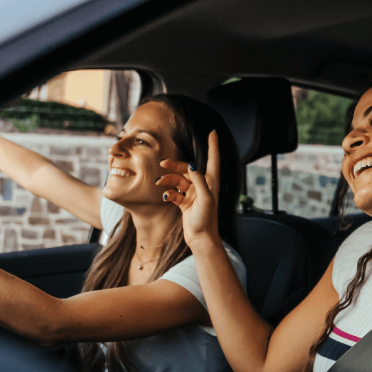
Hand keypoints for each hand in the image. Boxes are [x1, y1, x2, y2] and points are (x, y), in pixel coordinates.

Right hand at [159, 131, 220, 247]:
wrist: (201, 239)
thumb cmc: (206, 219)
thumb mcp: (205, 199)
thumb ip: (199, 181)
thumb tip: (192, 165)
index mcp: (211, 182)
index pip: (213, 159)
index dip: (213, 145)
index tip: (213, 132)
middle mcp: (202, 186)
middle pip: (188, 168)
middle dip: (175, 165)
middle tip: (162, 163)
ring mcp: (193, 194)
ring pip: (178, 180)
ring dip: (168, 180)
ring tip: (158, 182)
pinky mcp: (185, 202)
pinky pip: (174, 192)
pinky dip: (168, 192)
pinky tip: (165, 196)